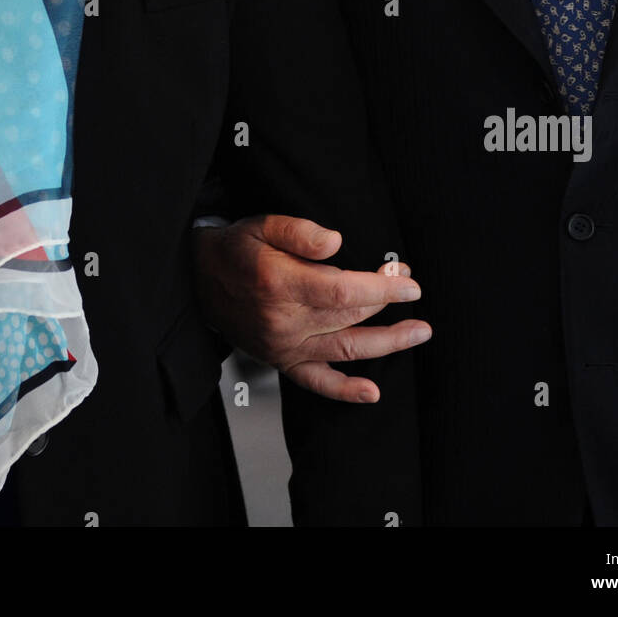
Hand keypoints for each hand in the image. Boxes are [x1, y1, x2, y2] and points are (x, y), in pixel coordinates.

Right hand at [193, 214, 430, 402]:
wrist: (199, 280)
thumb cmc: (236, 249)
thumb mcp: (263, 225)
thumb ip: (300, 231)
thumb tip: (336, 242)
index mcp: (280, 283)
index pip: (343, 290)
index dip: (381, 288)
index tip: (409, 280)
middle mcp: (283, 320)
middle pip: (350, 316)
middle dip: (387, 301)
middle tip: (410, 286)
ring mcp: (283, 345)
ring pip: (344, 349)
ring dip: (387, 343)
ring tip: (418, 332)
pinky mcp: (281, 361)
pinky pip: (316, 382)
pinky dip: (345, 391)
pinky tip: (373, 392)